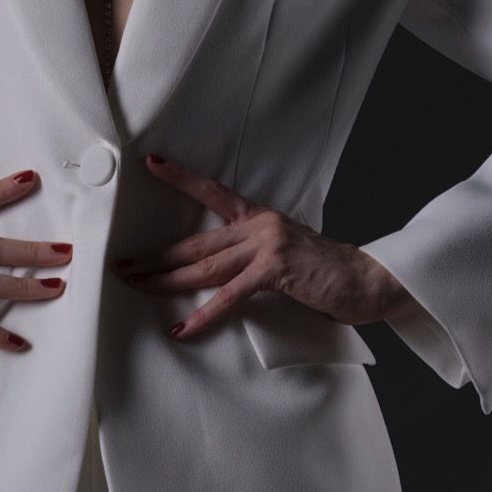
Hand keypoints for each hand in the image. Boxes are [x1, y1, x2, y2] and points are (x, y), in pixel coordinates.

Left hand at [112, 151, 408, 341]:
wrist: (368, 279)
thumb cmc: (328, 273)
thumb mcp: (286, 255)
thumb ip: (254, 259)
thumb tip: (222, 275)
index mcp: (259, 217)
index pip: (213, 192)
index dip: (181, 177)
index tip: (152, 163)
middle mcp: (258, 225)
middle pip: (196, 243)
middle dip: (156, 257)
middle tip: (122, 265)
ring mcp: (266, 245)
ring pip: (204, 266)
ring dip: (167, 281)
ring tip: (137, 288)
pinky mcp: (274, 270)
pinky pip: (229, 296)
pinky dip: (204, 315)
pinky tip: (184, 328)